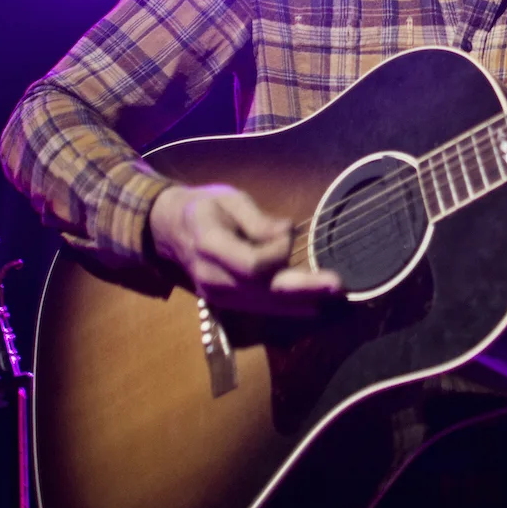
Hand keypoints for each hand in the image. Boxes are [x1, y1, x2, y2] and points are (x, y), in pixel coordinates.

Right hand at [149, 183, 341, 314]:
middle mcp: (212, 277)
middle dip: (302, 289)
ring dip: (299, 302)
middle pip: (263, 290)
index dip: (277, 252)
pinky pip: (259, 308)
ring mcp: (217, 295)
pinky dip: (285, 307)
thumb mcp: (228, 199)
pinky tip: (310, 306)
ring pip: (264, 305)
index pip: (252, 264)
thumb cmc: (204, 207)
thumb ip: (257, 220)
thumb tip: (288, 234)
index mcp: (209, 245)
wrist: (170, 230)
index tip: (288, 231)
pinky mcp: (225, 303)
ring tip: (332, 297)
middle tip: (337, 285)